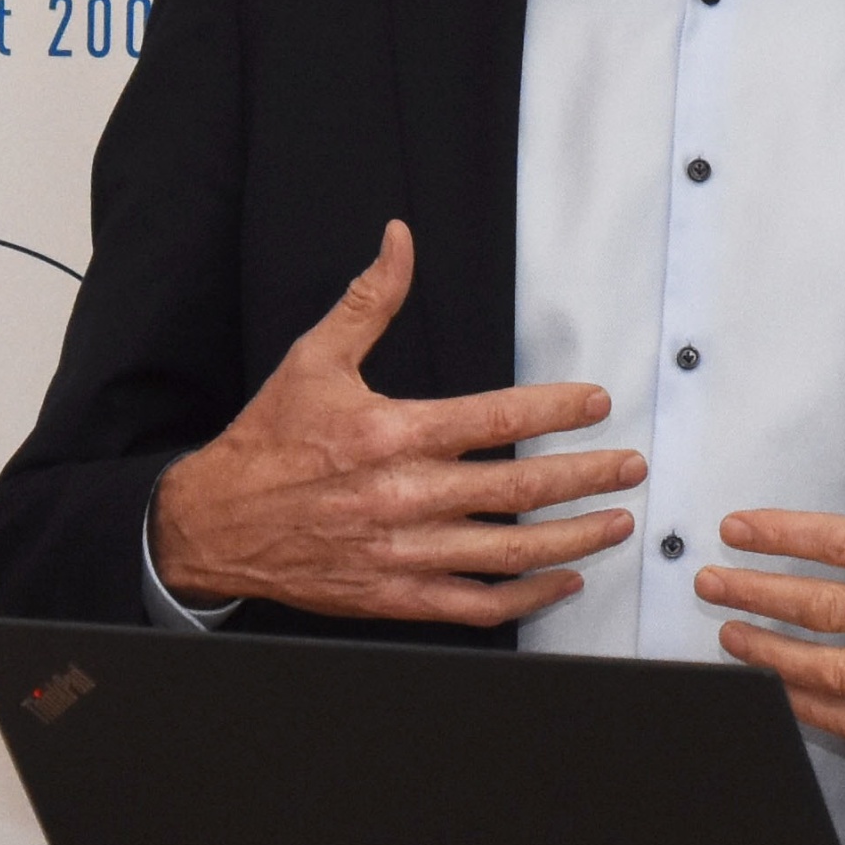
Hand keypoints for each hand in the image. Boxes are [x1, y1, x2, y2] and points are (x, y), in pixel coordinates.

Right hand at [148, 223, 637, 624]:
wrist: (214, 524)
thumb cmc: (267, 441)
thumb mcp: (315, 358)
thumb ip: (371, 300)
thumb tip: (400, 239)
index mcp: (392, 434)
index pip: (497, 417)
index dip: (556, 409)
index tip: (596, 403)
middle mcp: (405, 497)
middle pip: (520, 489)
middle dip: (587, 477)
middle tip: (629, 466)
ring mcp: (403, 554)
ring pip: (510, 553)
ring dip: (574, 539)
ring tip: (616, 522)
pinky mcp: (395, 597)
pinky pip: (476, 606)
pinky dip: (527, 598)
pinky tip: (562, 581)